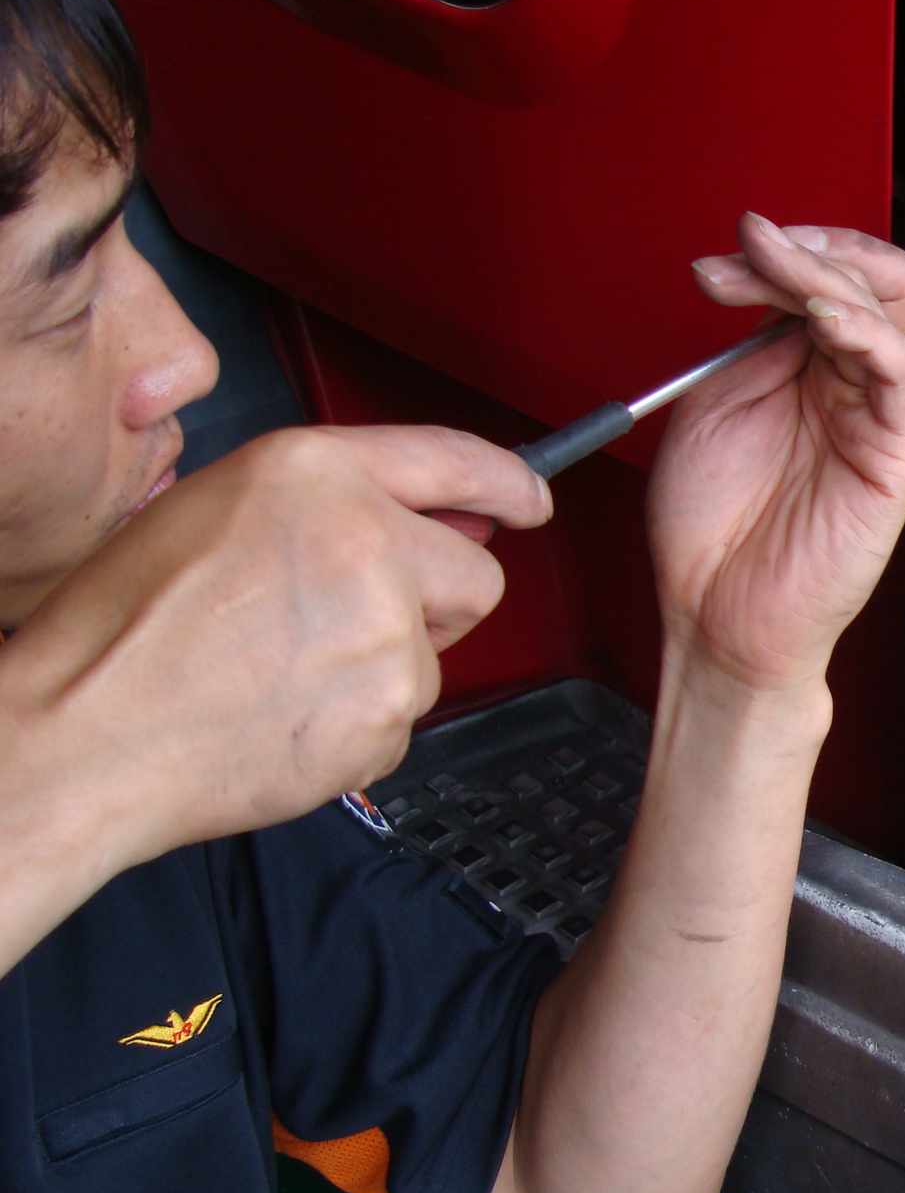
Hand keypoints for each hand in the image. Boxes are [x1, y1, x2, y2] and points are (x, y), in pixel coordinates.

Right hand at [0, 423, 549, 872]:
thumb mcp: (213, 511)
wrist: (87, 733)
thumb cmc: (122, 631)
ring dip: (382, 669)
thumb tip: (441, 527)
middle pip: (476, 576)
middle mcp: (364, 539)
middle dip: (436, 603)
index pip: (454, 459)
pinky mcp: (390, 708)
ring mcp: (385, 627)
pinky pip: (404, 717)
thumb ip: (329, 504)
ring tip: (281, 675)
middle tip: (346, 625)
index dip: (507, 483)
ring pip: (435, 654)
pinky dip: (358, 725)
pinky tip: (285, 717)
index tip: (530, 500)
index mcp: (312, 472)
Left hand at [656, 214, 904, 694]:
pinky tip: (823, 319)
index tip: (720, 263)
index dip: (777, 254)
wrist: (717, 614)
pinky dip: (868, 332)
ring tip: (774, 268)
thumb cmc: (714, 529)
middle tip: (745, 251)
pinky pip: (904, 374)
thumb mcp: (715, 403)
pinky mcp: (897, 454)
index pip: (824, 278)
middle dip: (803, 248)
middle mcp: (849, 384)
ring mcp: (876, 416)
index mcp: (807, 370)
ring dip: (827, 273)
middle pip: (867, 277)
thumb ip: (752, 339)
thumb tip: (768, 270)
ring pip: (889, 309)